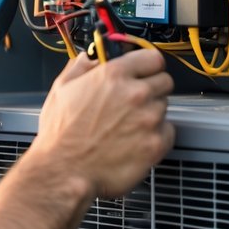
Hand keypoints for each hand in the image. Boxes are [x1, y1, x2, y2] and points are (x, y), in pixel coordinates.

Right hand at [32, 49, 174, 198]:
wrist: (63, 170)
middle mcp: (136, 94)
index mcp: (113, 76)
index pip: (152, 58)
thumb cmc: (60, 135)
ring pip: (164, 107)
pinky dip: (155, 136)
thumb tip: (90, 58)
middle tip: (132, 103)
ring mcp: (149, 119)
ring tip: (126, 126)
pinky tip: (134, 140)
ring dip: (151, 113)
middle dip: (150, 89)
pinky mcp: (156, 144)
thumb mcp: (60, 90)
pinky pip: (168, 132)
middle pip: (164, 81)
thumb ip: (79, 67)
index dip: (147, 65)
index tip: (144, 72)